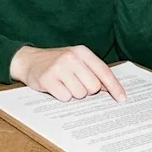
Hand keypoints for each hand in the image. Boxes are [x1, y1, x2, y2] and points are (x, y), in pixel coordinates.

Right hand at [9, 45, 126, 101]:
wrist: (29, 60)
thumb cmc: (58, 63)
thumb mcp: (77, 61)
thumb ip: (93, 72)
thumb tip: (111, 90)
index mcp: (82, 52)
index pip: (104, 72)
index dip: (115, 88)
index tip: (122, 100)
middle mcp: (72, 57)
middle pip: (93, 87)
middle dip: (88, 91)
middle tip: (76, 84)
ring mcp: (59, 67)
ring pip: (80, 94)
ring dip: (73, 94)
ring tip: (65, 85)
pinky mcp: (48, 79)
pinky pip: (65, 98)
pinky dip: (62, 96)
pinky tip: (56, 88)